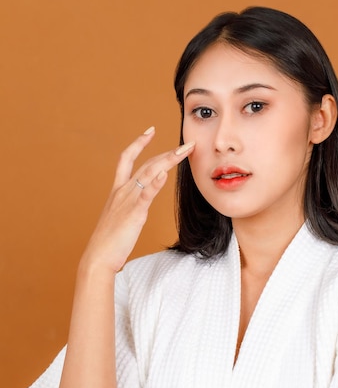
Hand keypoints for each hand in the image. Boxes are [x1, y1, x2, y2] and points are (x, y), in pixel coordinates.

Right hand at [81, 128, 194, 273]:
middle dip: (168, 152)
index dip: (139, 143)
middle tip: (188, 143)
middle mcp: (122, 191)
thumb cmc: (110, 241)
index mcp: (118, 190)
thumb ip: (131, 206)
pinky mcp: (133, 214)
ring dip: (168, 160)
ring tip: (185, 151)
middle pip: (146, 163)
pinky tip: (165, 173)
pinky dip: (155, 183)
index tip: (150, 130)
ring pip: (149, 174)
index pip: (127, 158)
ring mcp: (128, 201)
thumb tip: (140, 203)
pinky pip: (146, 195)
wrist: (99, 256)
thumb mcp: (121, 217)